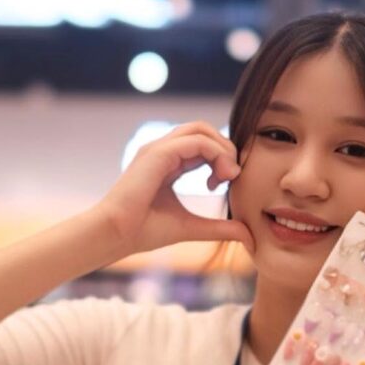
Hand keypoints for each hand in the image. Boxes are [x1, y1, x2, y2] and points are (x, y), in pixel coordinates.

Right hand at [96, 121, 254, 256]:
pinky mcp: (158, 153)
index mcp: (167, 163)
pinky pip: (196, 140)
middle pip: (204, 130)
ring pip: (201, 129)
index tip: (225, 183)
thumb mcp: (192, 227)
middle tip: (232, 176)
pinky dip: (215, 153)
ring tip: (229, 175)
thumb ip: (219, 228)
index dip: (221, 158)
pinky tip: (219, 176)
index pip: (202, 144)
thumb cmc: (144, 231)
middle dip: (226, 149)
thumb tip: (247, 235)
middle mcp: (162, 151)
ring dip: (223, 149)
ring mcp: (158, 148)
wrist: (116, 234)